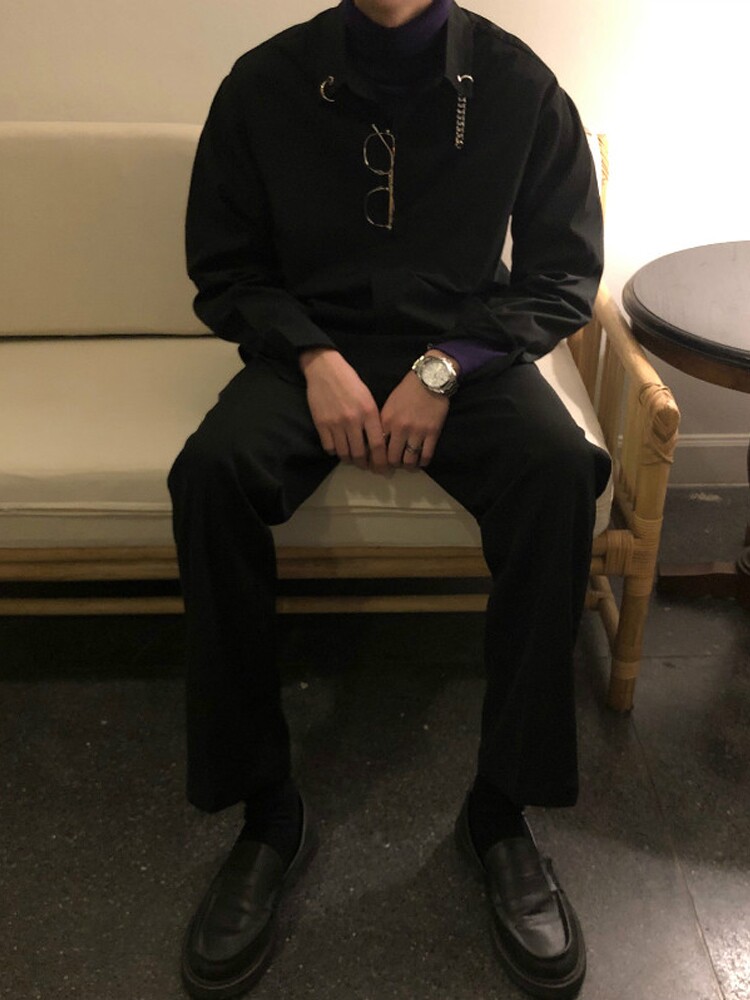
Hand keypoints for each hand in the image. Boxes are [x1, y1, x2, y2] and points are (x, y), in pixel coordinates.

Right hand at [299, 348, 387, 472]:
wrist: (325, 369)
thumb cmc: (350, 382)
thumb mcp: (368, 399)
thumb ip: (372, 420)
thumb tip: (376, 443)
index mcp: (369, 413)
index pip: (377, 445)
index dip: (381, 461)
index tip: (383, 469)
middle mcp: (353, 420)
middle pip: (360, 454)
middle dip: (365, 464)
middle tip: (367, 467)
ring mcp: (335, 424)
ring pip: (344, 453)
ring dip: (349, 459)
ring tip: (353, 458)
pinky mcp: (321, 424)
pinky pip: (329, 448)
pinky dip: (334, 451)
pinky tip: (338, 447)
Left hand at [380, 370, 449, 468]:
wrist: (430, 379)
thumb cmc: (407, 390)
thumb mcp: (389, 404)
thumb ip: (383, 423)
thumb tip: (378, 442)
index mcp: (386, 420)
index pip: (376, 447)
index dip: (375, 459)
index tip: (376, 464)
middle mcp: (400, 428)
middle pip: (392, 458)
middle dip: (391, 466)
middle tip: (392, 467)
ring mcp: (417, 432)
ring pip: (409, 461)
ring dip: (407, 466)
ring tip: (407, 464)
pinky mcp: (433, 433)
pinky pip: (426, 456)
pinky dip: (422, 463)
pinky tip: (420, 461)